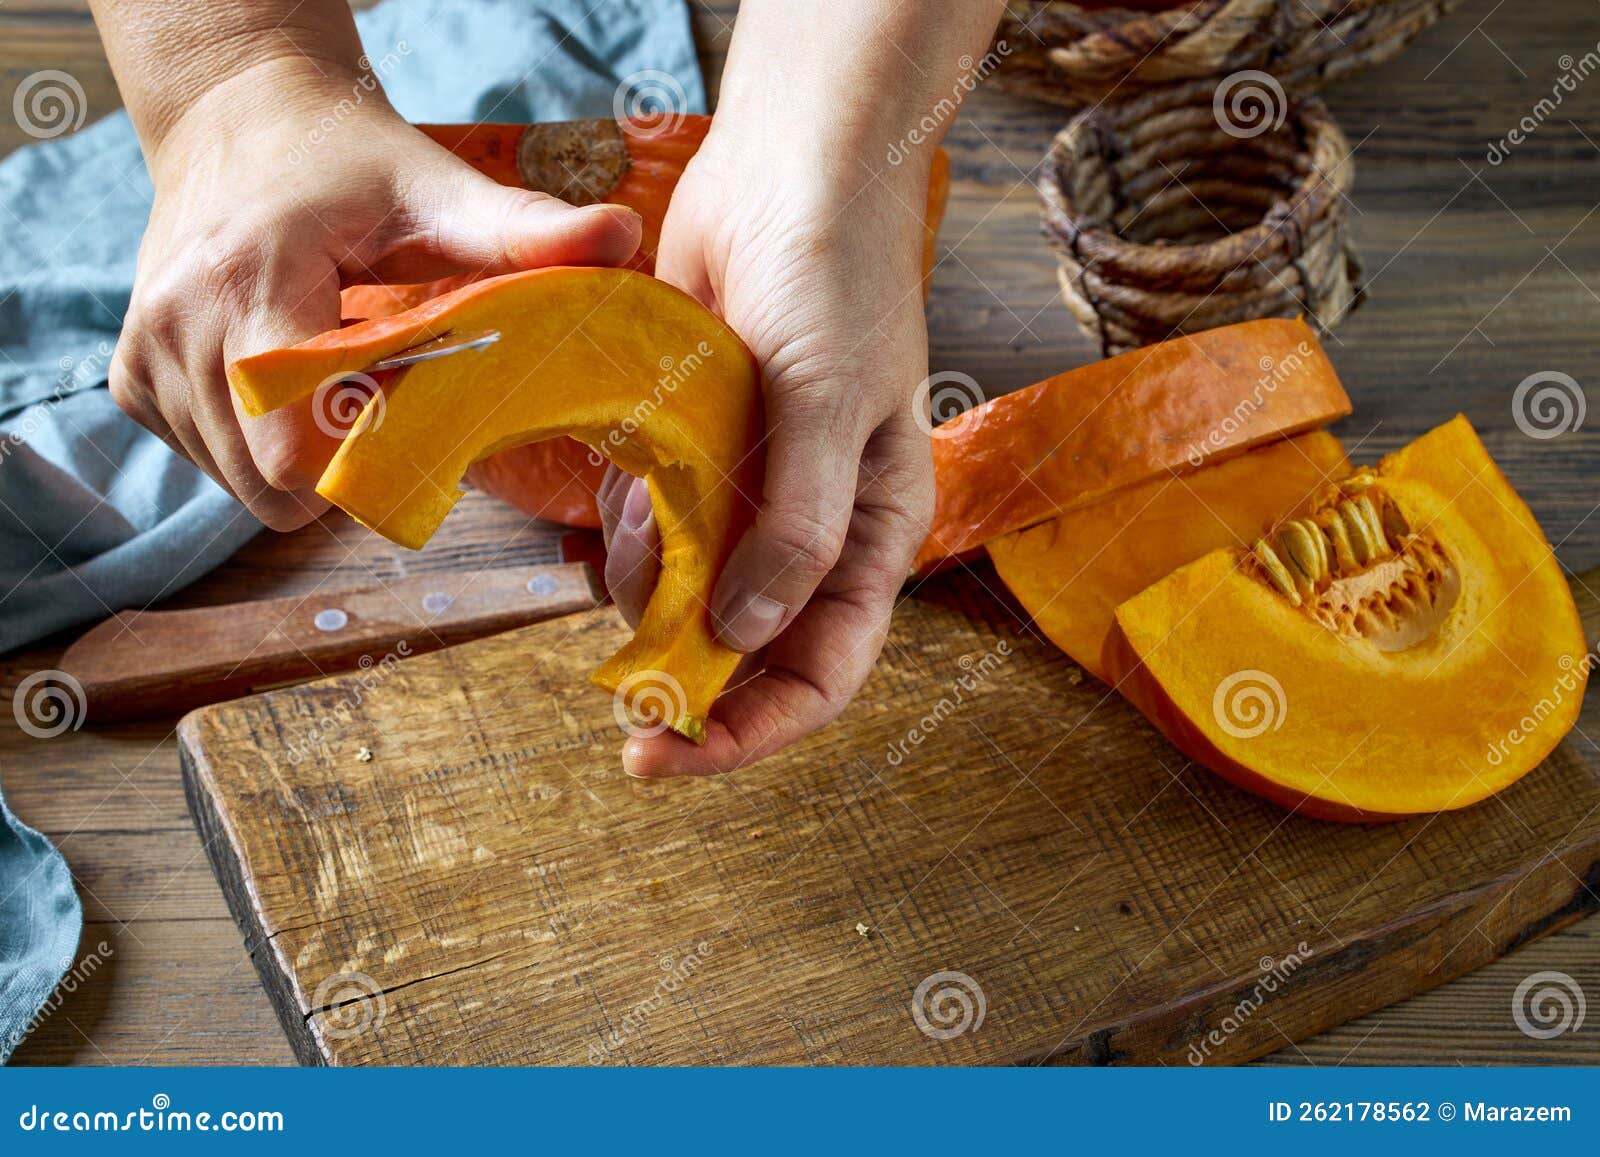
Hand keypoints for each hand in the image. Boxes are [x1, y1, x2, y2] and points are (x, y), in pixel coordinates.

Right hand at [110, 58, 640, 528]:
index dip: (367, 456)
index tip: (414, 414)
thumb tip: (623, 237)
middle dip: (343, 466)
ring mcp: (144, 355)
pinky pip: (208, 463)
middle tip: (384, 399)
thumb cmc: (349, 160)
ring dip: (303, 456)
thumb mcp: (440, 189)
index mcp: (251, 280)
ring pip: (239, 486)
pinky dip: (259, 443)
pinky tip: (290, 378)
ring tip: (336, 376)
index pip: (295, 444)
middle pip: (271, 485)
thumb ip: (526, 230)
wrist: (241, 119)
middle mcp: (178, 324)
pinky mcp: (132, 377)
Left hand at [599, 121, 936, 776]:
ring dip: (646, 593)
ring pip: (690, 597)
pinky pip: (653, 531)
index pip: (823, 672)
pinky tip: (623, 490)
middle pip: (752, 652)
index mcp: (872, 534)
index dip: (753, 729)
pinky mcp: (697, 455)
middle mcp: (816, 531)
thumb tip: (744, 635)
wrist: (788, 172)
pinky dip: (625, 533)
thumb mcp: (830, 406)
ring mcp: (753, 496)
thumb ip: (797, 527)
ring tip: (628, 533)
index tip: (667, 751)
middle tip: (616, 698)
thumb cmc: (837, 280)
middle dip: (687, 682)